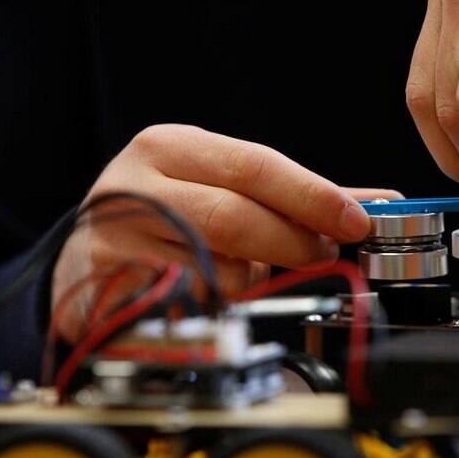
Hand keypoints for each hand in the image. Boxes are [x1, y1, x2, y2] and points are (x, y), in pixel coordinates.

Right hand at [52, 123, 399, 338]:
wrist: (82, 262)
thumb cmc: (163, 218)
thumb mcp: (216, 188)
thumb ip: (290, 197)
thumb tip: (375, 204)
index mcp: (167, 147)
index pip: (254, 166)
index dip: (313, 197)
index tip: (357, 221)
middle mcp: (135, 186)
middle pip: (236, 217)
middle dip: (294, 243)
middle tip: (322, 255)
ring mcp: (115, 240)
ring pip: (216, 271)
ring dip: (250, 282)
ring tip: (243, 273)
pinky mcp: (106, 292)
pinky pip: (189, 310)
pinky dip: (215, 309)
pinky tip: (208, 296)